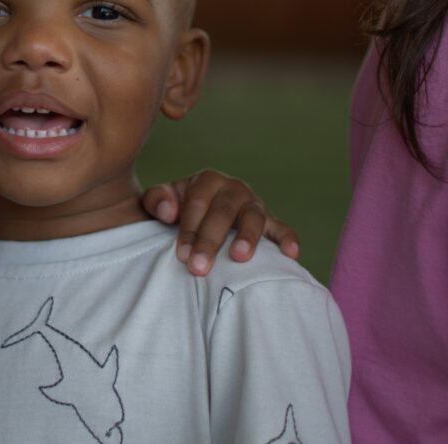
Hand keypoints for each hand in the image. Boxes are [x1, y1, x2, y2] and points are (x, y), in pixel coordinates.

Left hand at [141, 169, 298, 275]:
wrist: (198, 212)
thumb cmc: (177, 209)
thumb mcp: (161, 202)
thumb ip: (157, 200)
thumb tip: (170, 211)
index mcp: (207, 180)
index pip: (197, 205)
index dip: (188, 230)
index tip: (181, 255)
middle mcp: (233, 188)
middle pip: (223, 213)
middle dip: (210, 241)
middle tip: (199, 267)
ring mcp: (254, 204)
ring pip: (253, 218)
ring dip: (247, 237)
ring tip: (239, 257)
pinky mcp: (270, 221)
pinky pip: (282, 228)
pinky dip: (287, 239)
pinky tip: (291, 254)